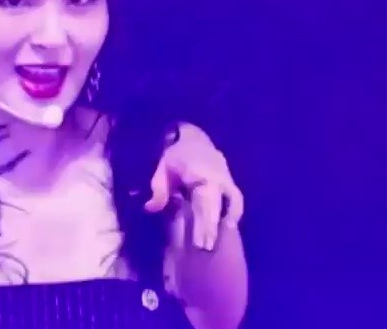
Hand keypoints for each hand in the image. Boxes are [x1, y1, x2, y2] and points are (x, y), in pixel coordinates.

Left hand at [144, 123, 244, 249]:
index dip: (202, 224)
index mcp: (201, 174)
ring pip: (232, 203)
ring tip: (218, 242)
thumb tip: (151, 209)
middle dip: (211, 228)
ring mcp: (227, 179)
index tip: (198, 244)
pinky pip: (235, 199)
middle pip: (217, 207)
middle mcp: (218, 178)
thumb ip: (158, 189)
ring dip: (225, 222)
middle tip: (205, 248)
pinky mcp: (230, 181)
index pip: (204, 203)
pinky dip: (233, 213)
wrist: (193, 138)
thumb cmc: (175, 155)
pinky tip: (227, 227)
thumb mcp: (162, 168)